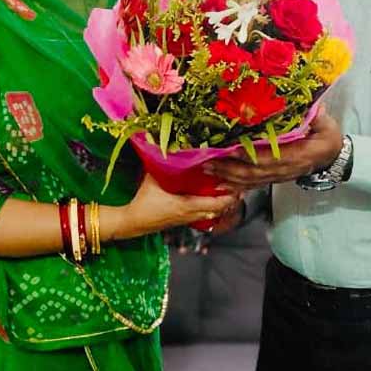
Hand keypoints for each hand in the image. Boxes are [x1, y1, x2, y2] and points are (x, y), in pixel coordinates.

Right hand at [119, 174, 239, 238]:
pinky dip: (212, 209)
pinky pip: (204, 216)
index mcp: (185, 205)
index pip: (214, 204)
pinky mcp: (183, 222)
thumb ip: (161, 164)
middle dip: (229, 200)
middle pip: (218, 211)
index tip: (236, 186)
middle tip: (237, 187)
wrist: (133, 222)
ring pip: (212, 215)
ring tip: (228, 193)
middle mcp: (190, 214)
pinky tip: (212, 200)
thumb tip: (167, 147)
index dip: (228, 197)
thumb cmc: (143, 201)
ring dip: (221, 206)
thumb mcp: (152, 180)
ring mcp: (187, 220)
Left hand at [205, 110, 343, 190]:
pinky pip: (253, 184)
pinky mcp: (273, 178)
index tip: (233, 149)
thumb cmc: (327, 139)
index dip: (252, 155)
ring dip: (229, 177)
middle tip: (209, 162)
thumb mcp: (327, 125)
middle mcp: (286, 169)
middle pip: (255, 172)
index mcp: (299, 155)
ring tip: (209, 170)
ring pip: (251, 180)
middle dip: (231, 168)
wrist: (331, 158)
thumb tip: (313, 107)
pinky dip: (236, 184)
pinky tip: (220, 182)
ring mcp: (278, 176)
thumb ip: (319, 117)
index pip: (272, 157)